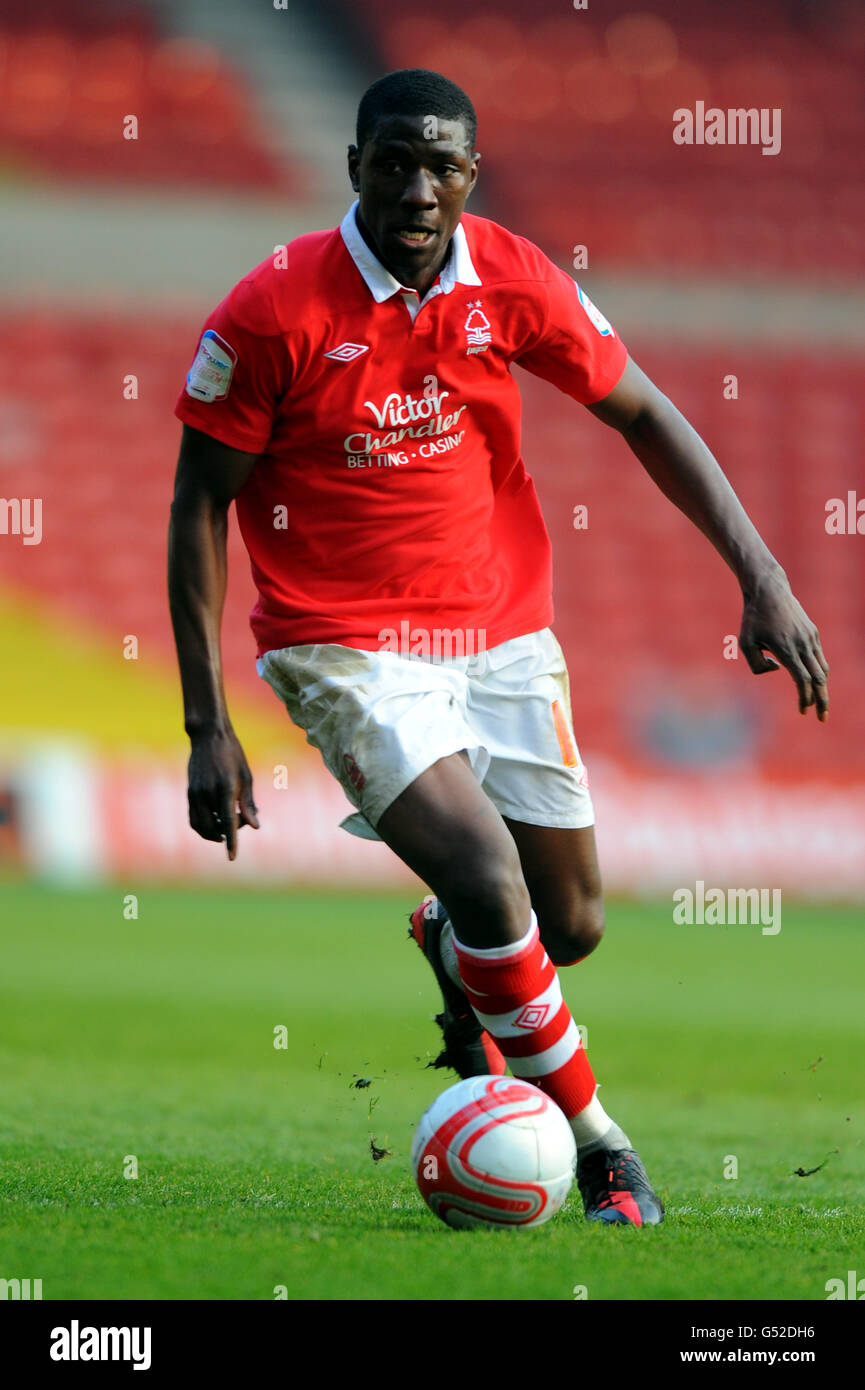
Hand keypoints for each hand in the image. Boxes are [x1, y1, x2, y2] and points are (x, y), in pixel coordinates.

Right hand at [187, 728, 259, 858]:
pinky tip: (216, 820)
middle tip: (242, 820)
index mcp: (226, 788)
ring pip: (201, 826)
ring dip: (214, 832)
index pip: (228, 821)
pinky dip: (203, 825)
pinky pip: (193, 818)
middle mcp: (207, 793)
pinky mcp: (189, 792)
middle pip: (214, 827)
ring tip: (228, 822)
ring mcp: (195, 793)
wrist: (208, 736)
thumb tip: (254, 826)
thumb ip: (248, 803)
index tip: (232, 857)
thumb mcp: (246, 776)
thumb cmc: (233, 754)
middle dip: (228, 832)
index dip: (231, 841)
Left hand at [739, 569, 828, 720]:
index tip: (802, 712)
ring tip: (820, 704)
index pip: (802, 679)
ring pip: (822, 669)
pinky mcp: (813, 632)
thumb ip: (756, 665)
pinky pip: (819, 657)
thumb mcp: (744, 643)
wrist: (769, 590)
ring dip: (822, 688)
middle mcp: (802, 644)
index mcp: (786, 648)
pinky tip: (814, 682)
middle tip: (822, 718)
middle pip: (818, 679)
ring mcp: (810, 637)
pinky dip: (818, 672)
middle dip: (821, 700)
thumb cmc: (753, 618)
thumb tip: (777, 669)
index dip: (804, 698)